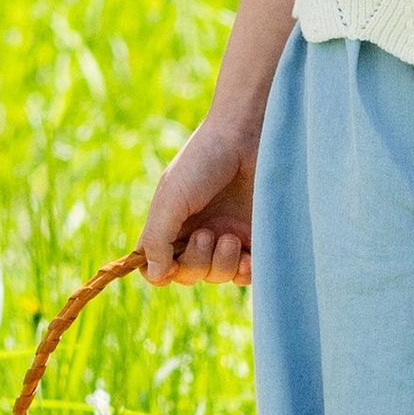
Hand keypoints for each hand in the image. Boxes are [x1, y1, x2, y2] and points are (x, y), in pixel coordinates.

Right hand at [141, 111, 258, 289]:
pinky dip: (244, 272)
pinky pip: (247, 273)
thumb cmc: (205, 161)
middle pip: (189, 275)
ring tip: (230, 237)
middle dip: (195, 264)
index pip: (157, 265)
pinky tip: (247, 256)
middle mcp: (199, 233)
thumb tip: (156, 277)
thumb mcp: (171, 198)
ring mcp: (228, 236)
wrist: (249, 137)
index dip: (161, 272)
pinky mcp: (257, 237)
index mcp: (172, 224)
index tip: (170, 264)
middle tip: (206, 234)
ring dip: (221, 265)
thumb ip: (157, 239)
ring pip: (218, 277)